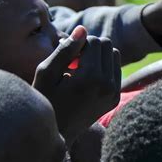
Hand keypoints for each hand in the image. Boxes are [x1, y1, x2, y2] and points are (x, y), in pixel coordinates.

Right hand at [33, 26, 120, 146]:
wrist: (56, 133)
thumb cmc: (45, 100)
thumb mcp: (46, 73)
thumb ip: (65, 50)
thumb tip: (83, 28)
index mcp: (91, 78)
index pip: (95, 41)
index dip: (78, 44)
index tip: (67, 58)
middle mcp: (108, 85)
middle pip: (107, 45)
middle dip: (90, 48)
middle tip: (73, 62)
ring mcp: (114, 92)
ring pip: (114, 55)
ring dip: (98, 56)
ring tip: (80, 70)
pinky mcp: (116, 97)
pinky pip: (116, 69)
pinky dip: (103, 68)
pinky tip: (87, 79)